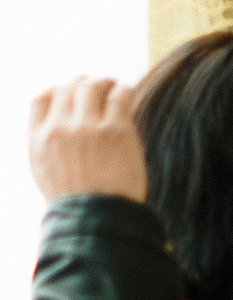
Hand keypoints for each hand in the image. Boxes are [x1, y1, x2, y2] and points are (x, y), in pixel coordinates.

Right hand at [28, 78, 145, 201]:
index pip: (40, 99)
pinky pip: (119, 97)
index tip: (67, 91)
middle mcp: (60, 128)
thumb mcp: (45, 173)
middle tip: (94, 84)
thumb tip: (53, 126)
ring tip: (112, 84)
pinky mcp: (117, 130)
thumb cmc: (77, 201)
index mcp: (38, 138)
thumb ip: (45, 145)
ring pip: (92, 88)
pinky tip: (126, 89)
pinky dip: (122, 88)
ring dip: (102, 82)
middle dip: (80, 83)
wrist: (99, 218)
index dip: (56, 90)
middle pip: (67, 89)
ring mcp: (88, 127)